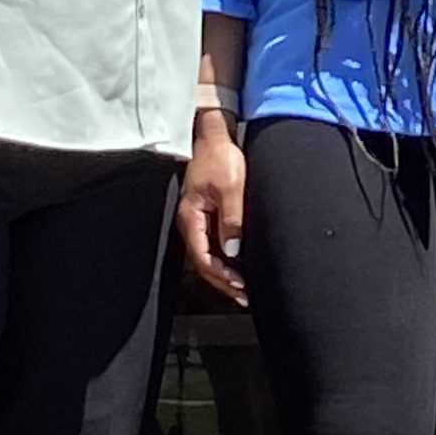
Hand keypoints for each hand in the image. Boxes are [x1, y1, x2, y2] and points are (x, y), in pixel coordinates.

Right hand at [178, 121, 247, 305]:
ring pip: (208, 255)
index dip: (221, 275)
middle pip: (204, 262)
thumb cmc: (220, 158)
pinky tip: (238, 266)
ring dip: (225, 274)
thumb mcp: (230, 186)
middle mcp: (190, 223)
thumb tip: (233, 249)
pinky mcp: (206, 216)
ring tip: (243, 289)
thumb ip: (232, 218)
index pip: (203, 257)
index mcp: (191, 217)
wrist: (213, 138)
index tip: (240, 285)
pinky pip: (212, 244)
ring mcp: (197, 220)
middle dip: (223, 282)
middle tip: (245, 296)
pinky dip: (225, 259)